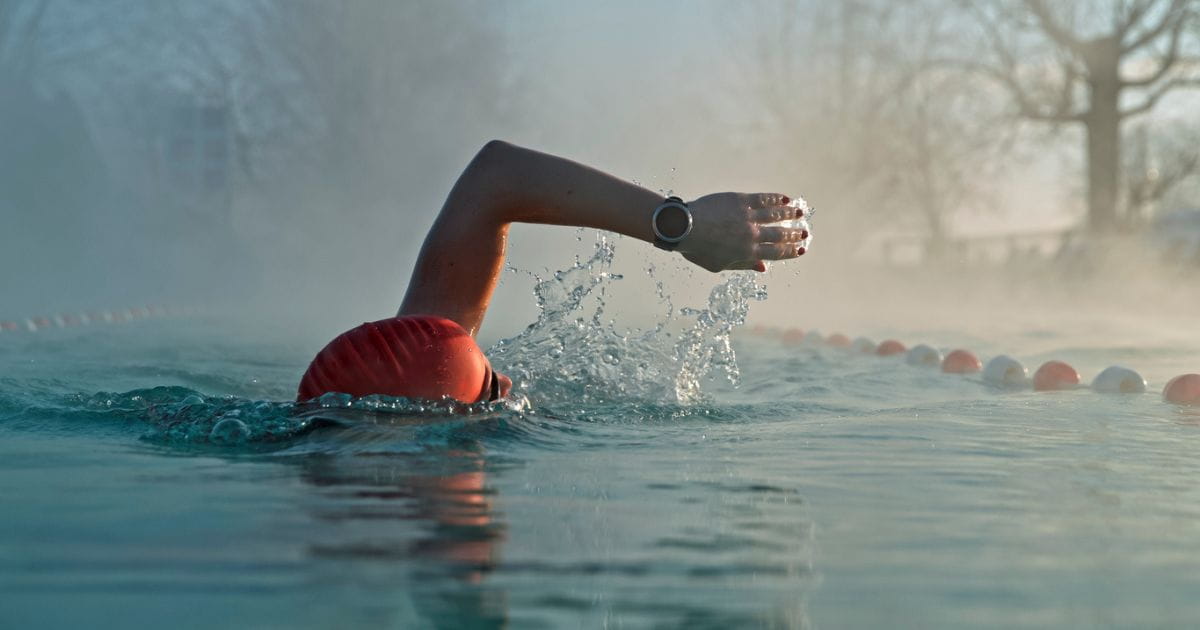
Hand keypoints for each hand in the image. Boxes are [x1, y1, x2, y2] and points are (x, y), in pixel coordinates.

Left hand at [676, 192, 808, 272]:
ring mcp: (748, 217)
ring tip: (800, 213)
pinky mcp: (741, 201)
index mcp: (747, 253)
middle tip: (805, 232)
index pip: (776, 253)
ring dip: (790, 214)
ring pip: (775, 215)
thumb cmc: (697, 249)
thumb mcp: (719, 265)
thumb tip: (762, 267)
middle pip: (780, 234)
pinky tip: (785, 199)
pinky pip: (763, 199)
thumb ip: (742, 265)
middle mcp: (752, 235)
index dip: (791, 251)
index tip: (801, 249)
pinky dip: (775, 199)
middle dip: (795, 234)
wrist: (683, 227)